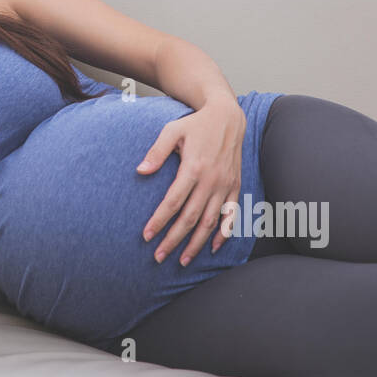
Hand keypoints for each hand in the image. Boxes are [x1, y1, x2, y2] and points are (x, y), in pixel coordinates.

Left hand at [137, 96, 245, 264]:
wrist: (228, 116)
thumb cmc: (196, 124)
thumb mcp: (172, 131)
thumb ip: (156, 152)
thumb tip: (140, 171)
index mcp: (193, 168)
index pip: (173, 202)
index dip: (159, 221)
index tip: (146, 236)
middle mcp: (211, 180)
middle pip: (190, 218)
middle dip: (174, 239)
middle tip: (158, 257)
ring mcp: (225, 185)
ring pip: (211, 222)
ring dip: (197, 244)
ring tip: (183, 260)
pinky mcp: (235, 186)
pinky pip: (231, 215)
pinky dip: (224, 233)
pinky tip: (214, 247)